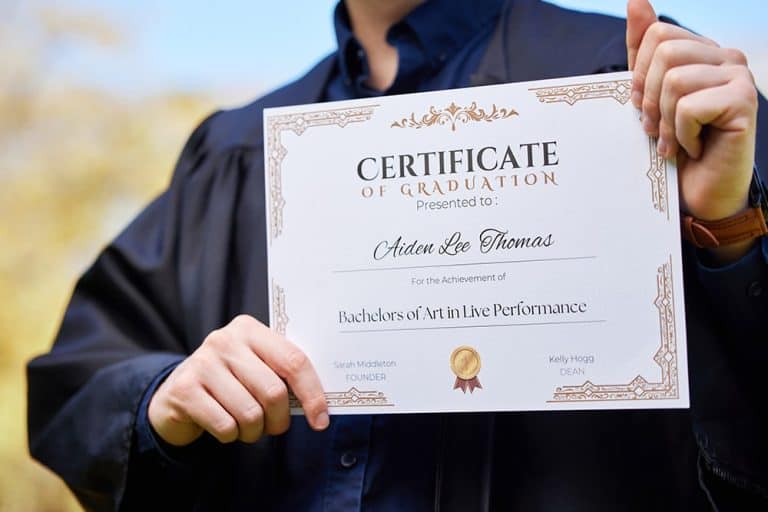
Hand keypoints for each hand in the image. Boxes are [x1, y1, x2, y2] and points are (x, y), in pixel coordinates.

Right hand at [148, 315, 328, 445]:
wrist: (177, 394)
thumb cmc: (231, 382)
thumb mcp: (256, 367)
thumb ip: (283, 374)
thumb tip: (320, 406)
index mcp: (250, 329)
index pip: (294, 360)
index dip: (312, 394)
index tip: (320, 420)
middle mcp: (225, 340)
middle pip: (274, 392)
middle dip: (279, 420)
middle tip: (274, 426)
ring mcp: (202, 363)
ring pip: (250, 414)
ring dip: (253, 431)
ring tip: (246, 426)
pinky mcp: (184, 389)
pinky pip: (225, 426)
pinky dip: (231, 436)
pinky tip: (224, 426)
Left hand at [626, 0, 758, 261]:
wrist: (699, 196)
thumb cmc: (673, 148)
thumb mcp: (649, 97)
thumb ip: (643, 51)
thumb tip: (636, 0)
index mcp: (702, 52)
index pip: (656, 34)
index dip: (638, 75)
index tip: (643, 107)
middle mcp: (726, 57)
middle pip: (664, 50)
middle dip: (649, 98)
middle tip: (655, 130)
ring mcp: (739, 77)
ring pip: (675, 78)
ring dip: (664, 121)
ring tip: (674, 143)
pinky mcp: (744, 101)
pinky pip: (690, 105)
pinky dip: (681, 134)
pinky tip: (695, 148)